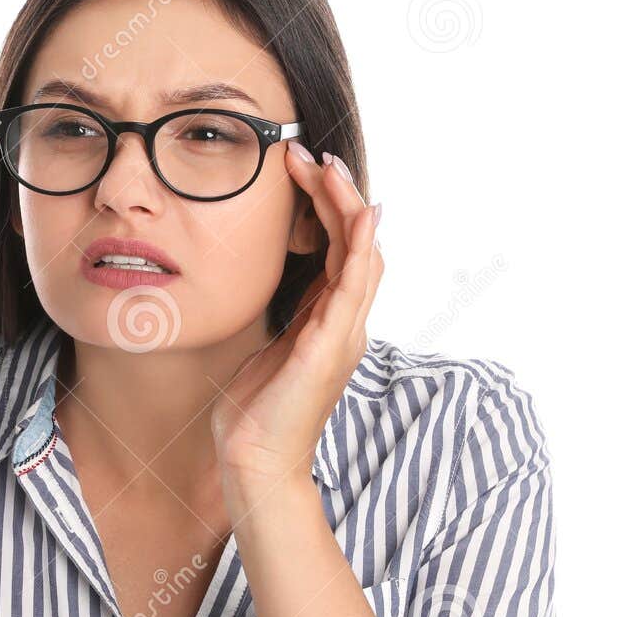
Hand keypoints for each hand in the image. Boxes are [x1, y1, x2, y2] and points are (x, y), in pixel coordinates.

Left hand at [212, 146, 383, 499]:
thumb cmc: (254, 415)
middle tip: (310, 154)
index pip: (335, 250)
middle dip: (336, 193)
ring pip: (360, 254)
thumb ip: (282, 318)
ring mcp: (343, 334)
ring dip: (346, 206)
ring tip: (327, 166)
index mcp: (328, 323)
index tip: (299, 170)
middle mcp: (344, 324)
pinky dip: (360, 247)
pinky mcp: (331, 345)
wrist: (254, 463)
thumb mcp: (266, 350)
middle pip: (354, 242)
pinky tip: (362, 212)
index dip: (324, 207)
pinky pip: (354, 285)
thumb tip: (269, 287)